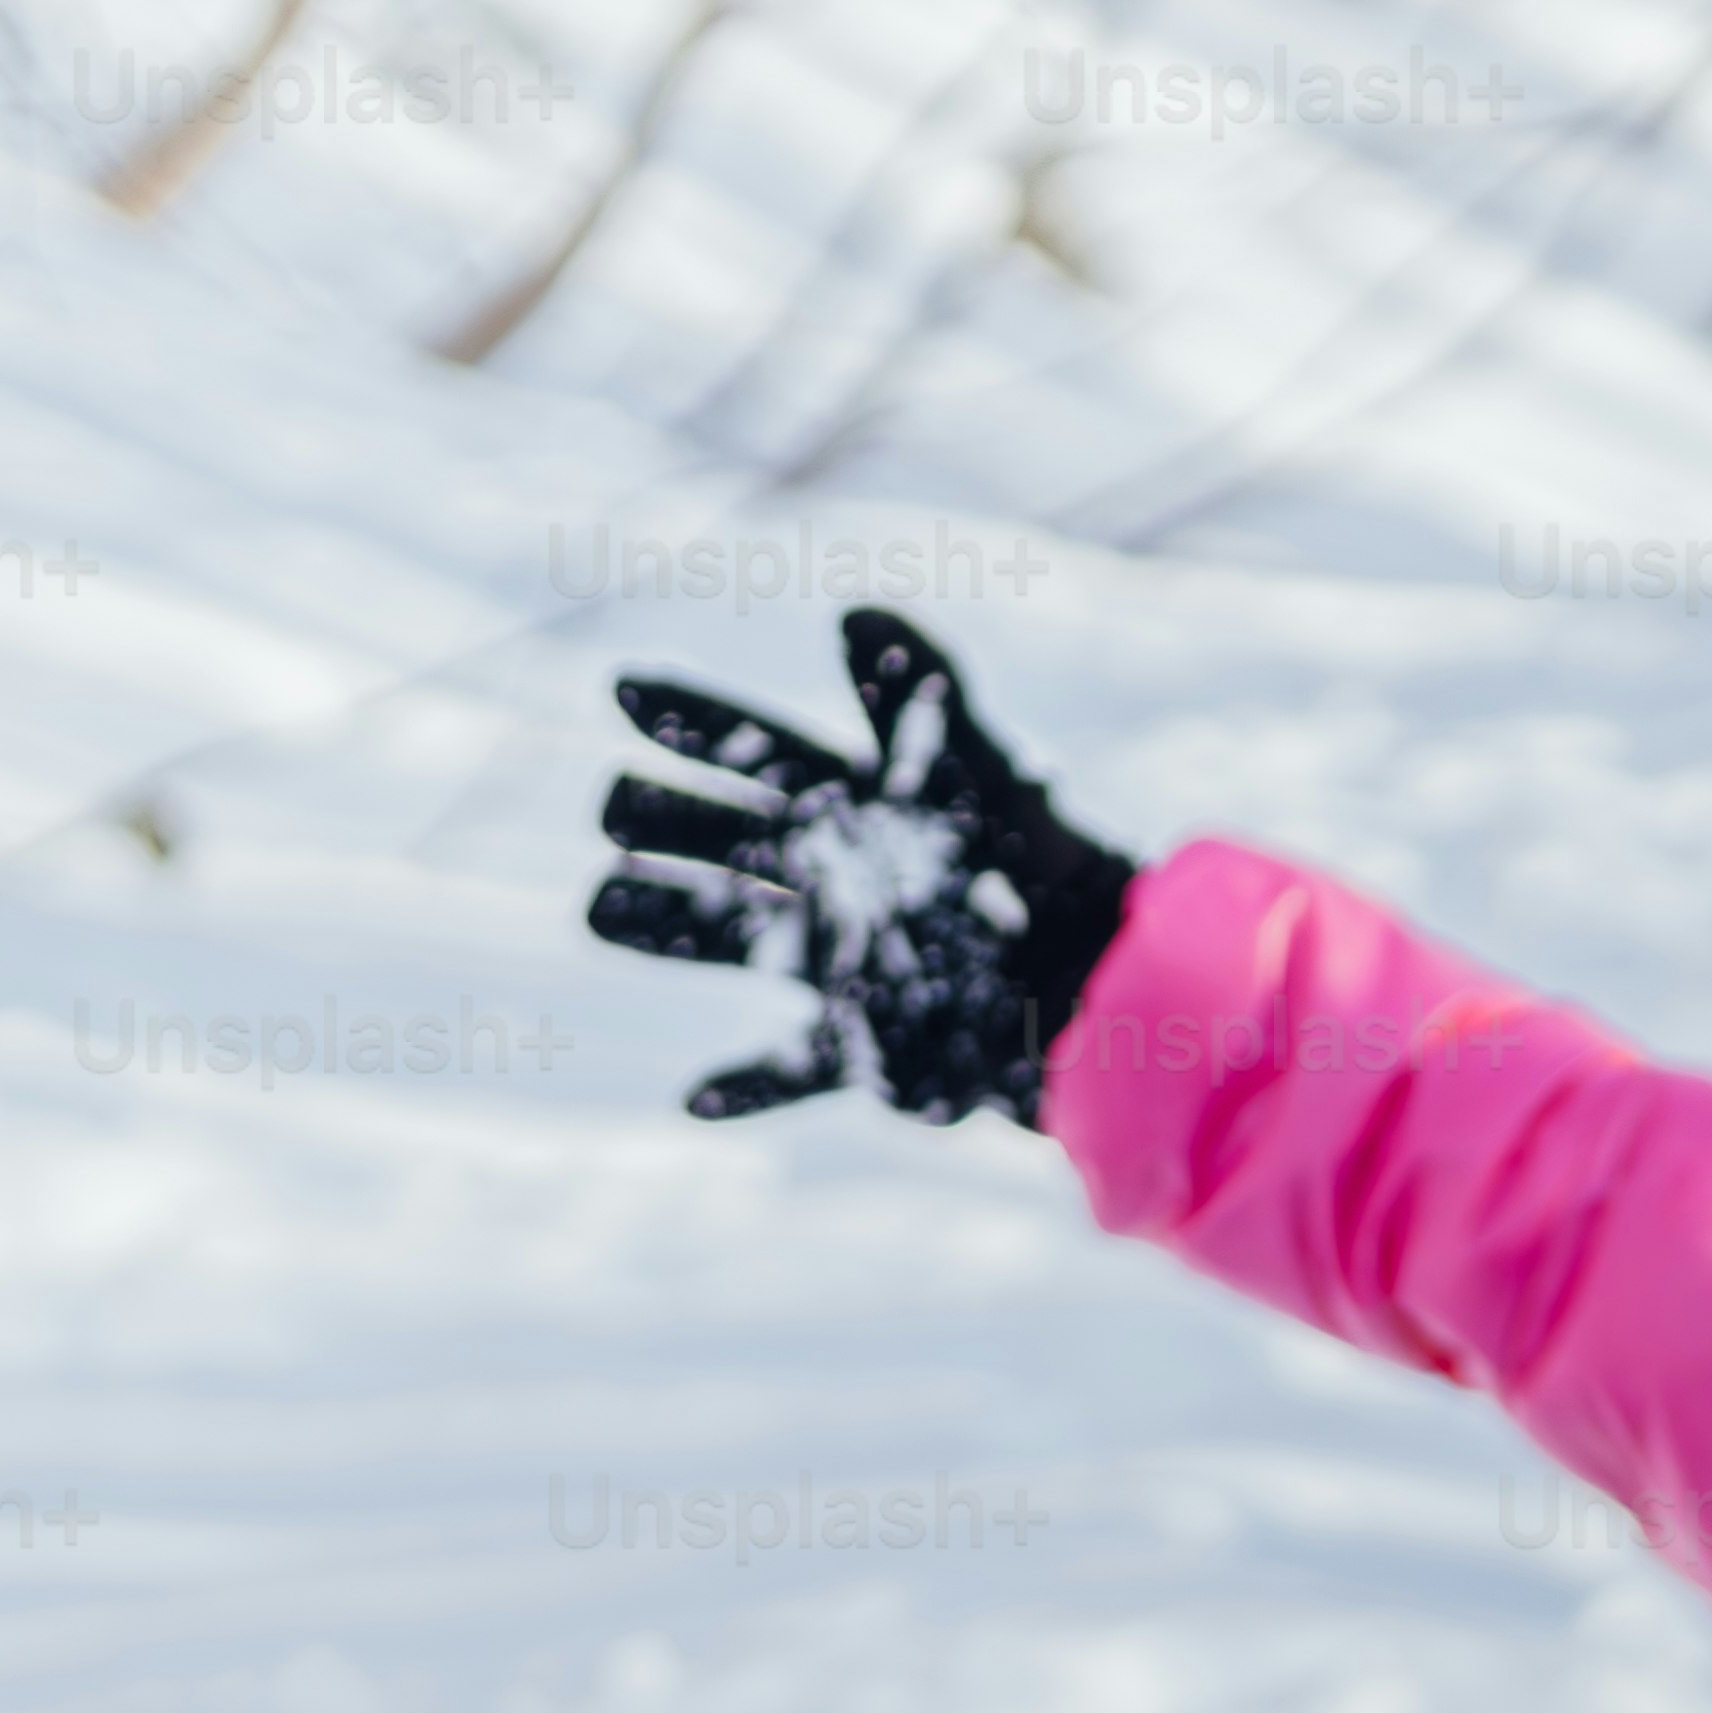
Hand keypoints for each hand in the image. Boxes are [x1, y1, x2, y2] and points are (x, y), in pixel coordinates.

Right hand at [582, 608, 1139, 1127]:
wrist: (1115, 980)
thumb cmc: (1051, 864)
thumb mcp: (989, 773)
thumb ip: (923, 699)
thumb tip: (855, 611)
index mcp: (859, 809)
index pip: (762, 750)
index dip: (696, 716)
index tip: (623, 683)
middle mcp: (835, 882)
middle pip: (731, 843)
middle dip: (665, 820)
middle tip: (606, 802)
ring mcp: (843, 963)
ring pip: (737, 941)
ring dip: (669, 926)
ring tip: (597, 909)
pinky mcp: (871, 1047)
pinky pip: (799, 1074)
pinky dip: (750, 1089)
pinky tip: (692, 1101)